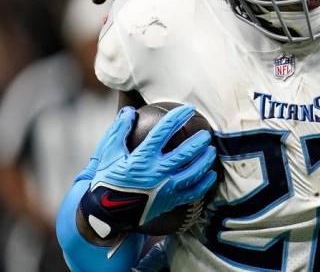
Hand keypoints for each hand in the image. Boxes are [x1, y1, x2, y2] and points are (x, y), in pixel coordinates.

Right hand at [79, 105, 216, 238]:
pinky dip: (205, 183)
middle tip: (206, 134)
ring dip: (205, 160)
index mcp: (141, 159)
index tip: (189, 109)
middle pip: (184, 154)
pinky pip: (193, 193)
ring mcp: (165, 189)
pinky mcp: (169, 202)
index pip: (163, 132)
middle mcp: (156, 174)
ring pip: (193, 173)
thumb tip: (129, 111)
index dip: (177, 118)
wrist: (106, 214)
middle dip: (199, 141)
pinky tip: (211, 174)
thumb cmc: (108, 180)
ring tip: (211, 150)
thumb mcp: (107, 154)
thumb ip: (118, 131)